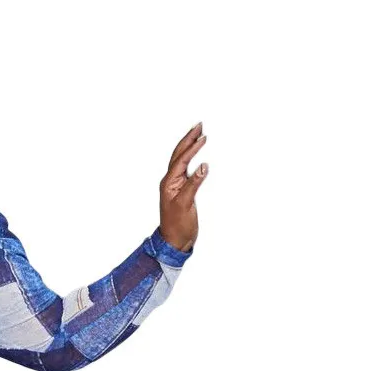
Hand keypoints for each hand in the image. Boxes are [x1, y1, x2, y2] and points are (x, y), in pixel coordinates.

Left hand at [158, 121, 207, 252]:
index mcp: (169, 183)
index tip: (203, 136)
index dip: (192, 147)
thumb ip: (193, 185)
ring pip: (182, 160)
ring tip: (198, 134)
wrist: (174, 242)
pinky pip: (187, 169)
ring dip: (189, 146)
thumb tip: (204, 166)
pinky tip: (197, 154)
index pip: (181, 160)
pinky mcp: (182, 191)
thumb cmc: (177, 226)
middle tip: (199, 125)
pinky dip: (192, 158)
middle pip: (178, 155)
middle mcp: (170, 182)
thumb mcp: (185, 205)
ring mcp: (176, 186)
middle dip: (188, 139)